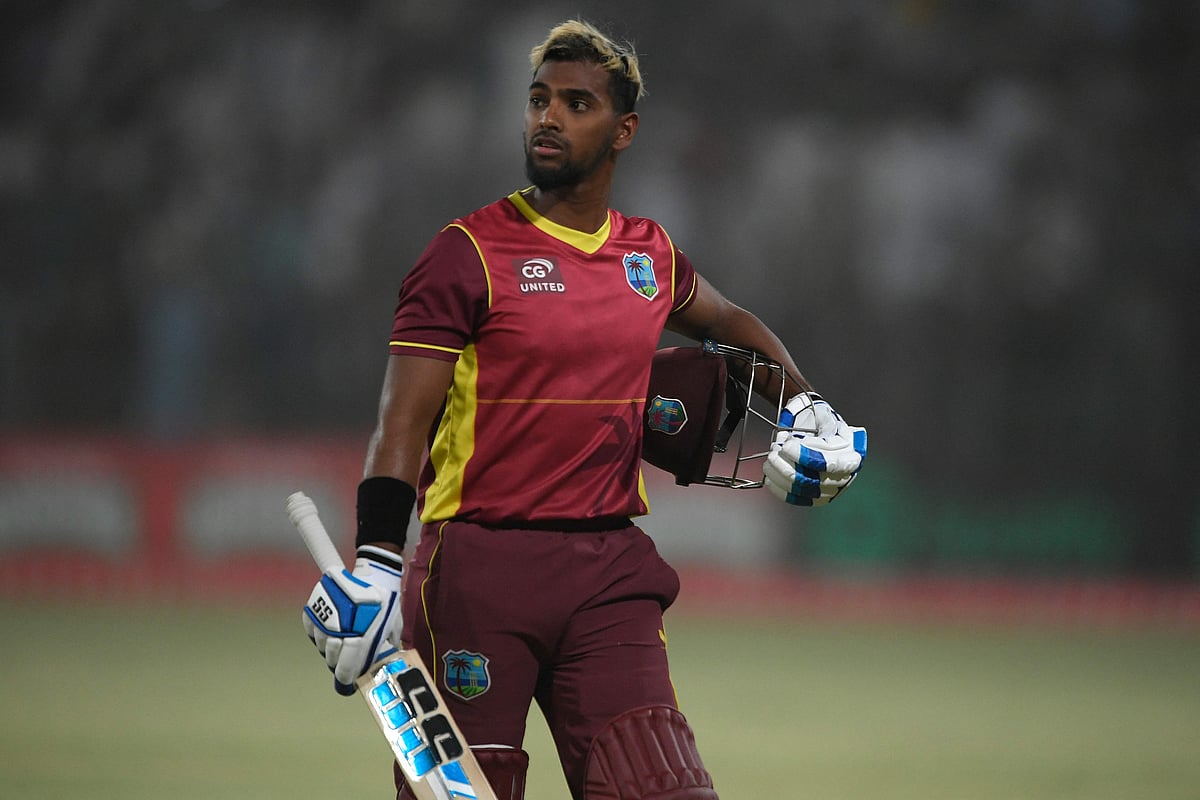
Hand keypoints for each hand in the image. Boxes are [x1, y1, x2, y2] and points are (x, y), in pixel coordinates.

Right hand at [302, 546, 403, 694]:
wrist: (374, 572)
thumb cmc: (385, 601)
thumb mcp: (392, 627)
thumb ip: (385, 648)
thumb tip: (382, 666)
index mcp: (361, 636)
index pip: (346, 667)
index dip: (345, 678)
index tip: (346, 684)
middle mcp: (340, 628)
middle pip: (332, 657)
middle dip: (339, 661)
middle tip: (346, 657)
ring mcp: (325, 617)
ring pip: (321, 644)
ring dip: (330, 646)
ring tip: (341, 638)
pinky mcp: (315, 605)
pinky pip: (311, 629)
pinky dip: (318, 632)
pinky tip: (330, 628)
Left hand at [763, 393, 866, 505]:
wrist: (821, 426)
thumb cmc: (819, 419)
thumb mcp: (818, 413)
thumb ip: (804, 423)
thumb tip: (784, 441)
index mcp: (852, 452)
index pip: (830, 462)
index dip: (806, 456)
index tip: (786, 445)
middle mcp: (847, 475)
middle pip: (817, 480)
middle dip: (789, 467)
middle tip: (773, 453)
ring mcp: (834, 489)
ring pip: (806, 490)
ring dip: (782, 477)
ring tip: (769, 463)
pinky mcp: (819, 497)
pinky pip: (799, 499)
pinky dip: (781, 490)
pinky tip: (769, 479)